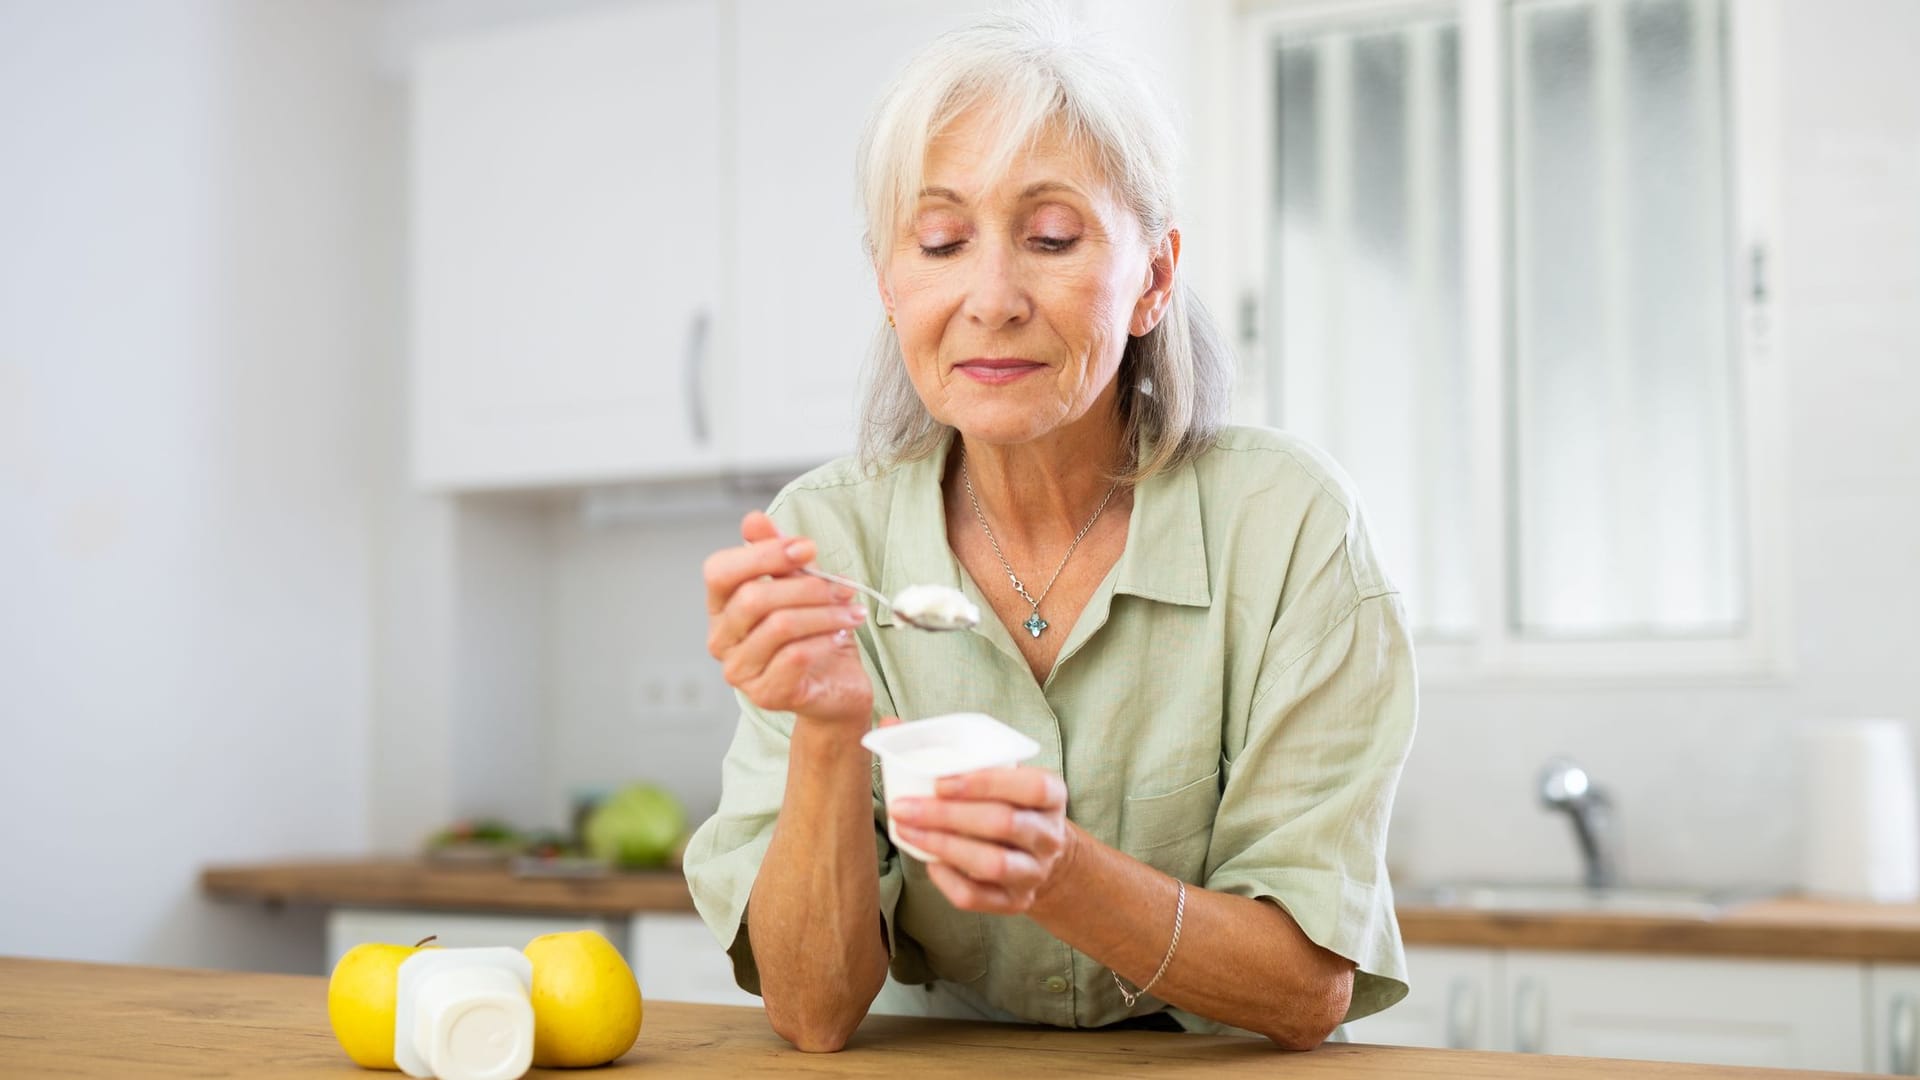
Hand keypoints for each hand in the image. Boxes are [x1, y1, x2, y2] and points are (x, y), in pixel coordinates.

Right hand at [704, 511, 872, 725]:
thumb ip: (777, 553)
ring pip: (779, 626)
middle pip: (753, 598)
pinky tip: (841, 636)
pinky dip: (824, 640)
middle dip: (806, 587)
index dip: (763, 554)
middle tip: (843, 588)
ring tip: (851, 612)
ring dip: (824, 613)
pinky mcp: (765, 694)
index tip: (807, 549)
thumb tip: (753, 520)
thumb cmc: (814, 633)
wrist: (836, 685)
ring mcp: (739, 670)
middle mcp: (721, 640)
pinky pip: (794, 656)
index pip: (719, 571)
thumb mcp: (800, 584)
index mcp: (721, 607)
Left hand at [888, 765, 1074, 914]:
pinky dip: (950, 881)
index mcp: (1050, 794)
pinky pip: (981, 897)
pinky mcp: (1017, 903)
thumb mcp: (998, 773)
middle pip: (1003, 823)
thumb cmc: (1007, 803)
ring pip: (993, 863)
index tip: (939, 782)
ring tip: (907, 832)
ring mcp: (1034, 872)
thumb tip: (891, 726)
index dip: (985, 783)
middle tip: (904, 807)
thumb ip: (949, 750)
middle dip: (947, 815)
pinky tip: (930, 864)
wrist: (1039, 855)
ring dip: (944, 846)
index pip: (1029, 786)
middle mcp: (1048, 835)